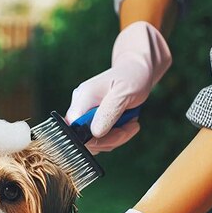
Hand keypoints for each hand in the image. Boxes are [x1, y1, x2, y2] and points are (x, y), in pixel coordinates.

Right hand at [66, 21, 170, 152]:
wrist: (137, 70)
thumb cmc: (132, 77)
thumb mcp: (124, 93)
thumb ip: (109, 112)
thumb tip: (95, 133)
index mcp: (83, 97)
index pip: (74, 127)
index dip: (91, 137)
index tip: (115, 132)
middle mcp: (79, 106)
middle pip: (83, 138)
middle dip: (109, 139)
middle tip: (129, 128)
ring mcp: (85, 114)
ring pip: (93, 141)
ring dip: (115, 138)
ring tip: (131, 123)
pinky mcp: (91, 121)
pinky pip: (99, 138)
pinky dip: (114, 137)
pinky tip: (126, 125)